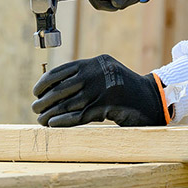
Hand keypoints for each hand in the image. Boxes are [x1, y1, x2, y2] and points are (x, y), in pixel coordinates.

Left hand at [32, 54, 167, 126]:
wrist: (152, 99)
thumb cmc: (124, 89)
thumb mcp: (105, 74)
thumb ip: (84, 76)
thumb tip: (52, 88)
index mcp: (97, 62)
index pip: (61, 71)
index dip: (44, 82)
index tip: (36, 92)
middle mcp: (99, 73)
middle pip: (62, 89)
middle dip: (44, 101)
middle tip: (35, 109)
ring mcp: (104, 89)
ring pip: (68, 104)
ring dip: (51, 114)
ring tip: (41, 120)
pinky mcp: (108, 107)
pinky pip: (80, 115)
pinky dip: (63, 121)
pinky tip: (53, 124)